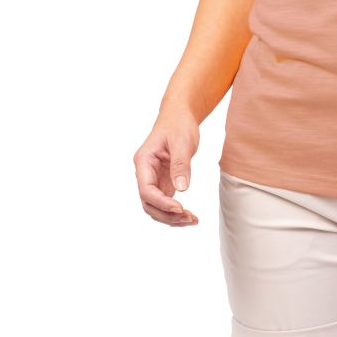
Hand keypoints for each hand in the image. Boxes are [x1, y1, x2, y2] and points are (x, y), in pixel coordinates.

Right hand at [133, 104, 200, 226]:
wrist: (179, 116)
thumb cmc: (178, 124)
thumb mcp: (182, 141)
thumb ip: (180, 165)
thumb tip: (182, 190)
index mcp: (143, 162)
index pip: (146, 190)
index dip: (161, 202)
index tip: (180, 208)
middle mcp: (145, 173)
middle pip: (148, 203)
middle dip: (167, 215)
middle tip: (189, 219)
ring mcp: (153, 179)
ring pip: (155, 207)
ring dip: (171, 217)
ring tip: (192, 220)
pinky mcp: (163, 182)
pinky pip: (165, 202)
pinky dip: (176, 212)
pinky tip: (189, 217)